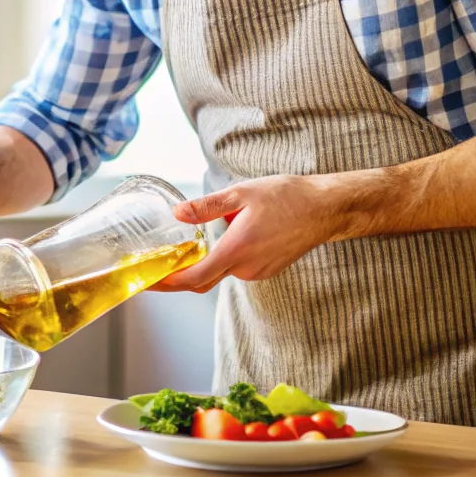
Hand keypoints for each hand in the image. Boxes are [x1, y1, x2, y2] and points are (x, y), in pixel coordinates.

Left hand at [149, 175, 345, 292]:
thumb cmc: (287, 197)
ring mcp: (258, 272)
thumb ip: (207, 206)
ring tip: (196, 240)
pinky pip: (237, 268)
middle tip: (157, 270)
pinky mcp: (266, 269)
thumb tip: (178, 213)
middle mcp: (247, 267)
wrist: (325, 209)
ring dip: (206, 260)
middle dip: (178, 277)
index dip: (170, 283)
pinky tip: (227, 237)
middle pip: (204, 280)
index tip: (151, 282)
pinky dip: (224, 259)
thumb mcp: (242, 193)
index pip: (195, 277)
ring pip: (221, 271)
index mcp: (237, 248)